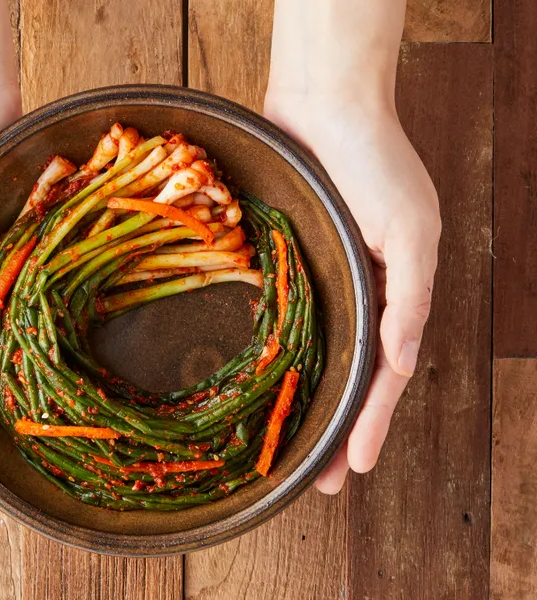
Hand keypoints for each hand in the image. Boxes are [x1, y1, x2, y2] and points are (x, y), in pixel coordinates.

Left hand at [265, 92, 439, 492]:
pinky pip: (289, 317)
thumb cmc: (374, 160)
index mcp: (395, 292)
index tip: (353, 470)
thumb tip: (405, 364)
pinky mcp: (291, 261)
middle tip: (318, 482)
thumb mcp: (412, 230)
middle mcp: (360, 293)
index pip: (384, 375)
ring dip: (310, 400)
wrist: (324, 103)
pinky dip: (286, 352)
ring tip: (291, 445)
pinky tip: (271, 378)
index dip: (371, 424)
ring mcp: (325, 279)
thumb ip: (413, 298)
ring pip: (318, 355)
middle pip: (350, 376)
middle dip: (339, 429)